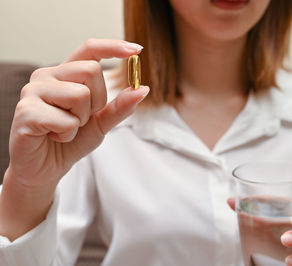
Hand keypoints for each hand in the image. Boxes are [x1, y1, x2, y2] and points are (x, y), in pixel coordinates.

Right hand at [0, 39, 148, 239]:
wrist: (45, 168)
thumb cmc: (70, 141)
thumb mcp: (101, 123)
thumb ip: (120, 106)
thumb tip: (142, 89)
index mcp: (65, 74)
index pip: (90, 50)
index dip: (113, 47)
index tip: (136, 50)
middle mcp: (47, 76)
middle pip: (92, 71)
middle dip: (97, 101)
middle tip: (79, 119)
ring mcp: (32, 91)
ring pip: (80, 94)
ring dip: (80, 120)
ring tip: (64, 128)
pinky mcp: (25, 112)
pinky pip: (66, 120)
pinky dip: (67, 135)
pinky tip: (53, 137)